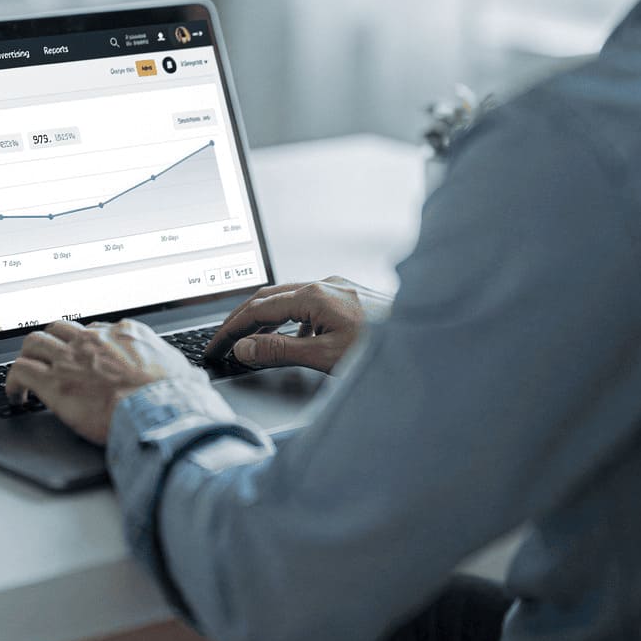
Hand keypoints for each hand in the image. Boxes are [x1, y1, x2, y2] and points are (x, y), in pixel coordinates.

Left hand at [5, 319, 214, 443]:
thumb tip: (194, 378)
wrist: (160, 410)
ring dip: (29, 356)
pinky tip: (15, 395)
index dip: (89, 346)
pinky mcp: (54, 382)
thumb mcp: (185, 373)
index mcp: (126, 334)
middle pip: (62, 328)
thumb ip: (181, 371)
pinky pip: (20, 370)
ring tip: (27, 374)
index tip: (86, 360)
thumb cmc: (175, 396)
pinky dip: (12, 381)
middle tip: (50, 360)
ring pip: (35, 342)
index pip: (98, 331)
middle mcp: (95, 340)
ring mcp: (71, 358)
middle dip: (54, 342)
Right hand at [205, 276, 390, 374]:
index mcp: (314, 295)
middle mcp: (325, 284)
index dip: (231, 329)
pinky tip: (296, 337)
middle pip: (269, 297)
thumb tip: (244, 348)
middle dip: (241, 319)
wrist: (425, 341)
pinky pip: (310, 303)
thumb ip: (280, 351)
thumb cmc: (382, 350)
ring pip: (289, 298)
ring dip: (266, 319)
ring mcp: (339, 288)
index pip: (257, 309)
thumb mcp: (325, 356)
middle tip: (223, 341)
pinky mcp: (350, 296)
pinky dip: (291, 319)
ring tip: (251, 341)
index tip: (216, 346)